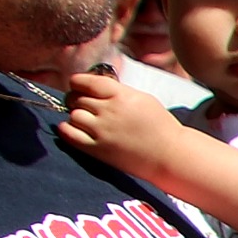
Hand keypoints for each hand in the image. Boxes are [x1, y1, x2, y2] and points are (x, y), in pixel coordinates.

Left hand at [55, 68, 183, 177]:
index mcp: (121, 95)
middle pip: (77, 98)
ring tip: (86, 120)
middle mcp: (109, 111)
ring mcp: (102, 131)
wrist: (170, 155)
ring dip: (76, 116)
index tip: (77, 85)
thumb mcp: (142, 99)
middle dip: (77, 99)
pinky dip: (67, 129)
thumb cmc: (160, 126)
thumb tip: (95, 87)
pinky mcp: (98, 149)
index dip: (78, 82)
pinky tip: (74, 128)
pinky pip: (70, 134)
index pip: (86, 82)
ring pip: (73, 115)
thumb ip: (118, 91)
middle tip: (83, 105)